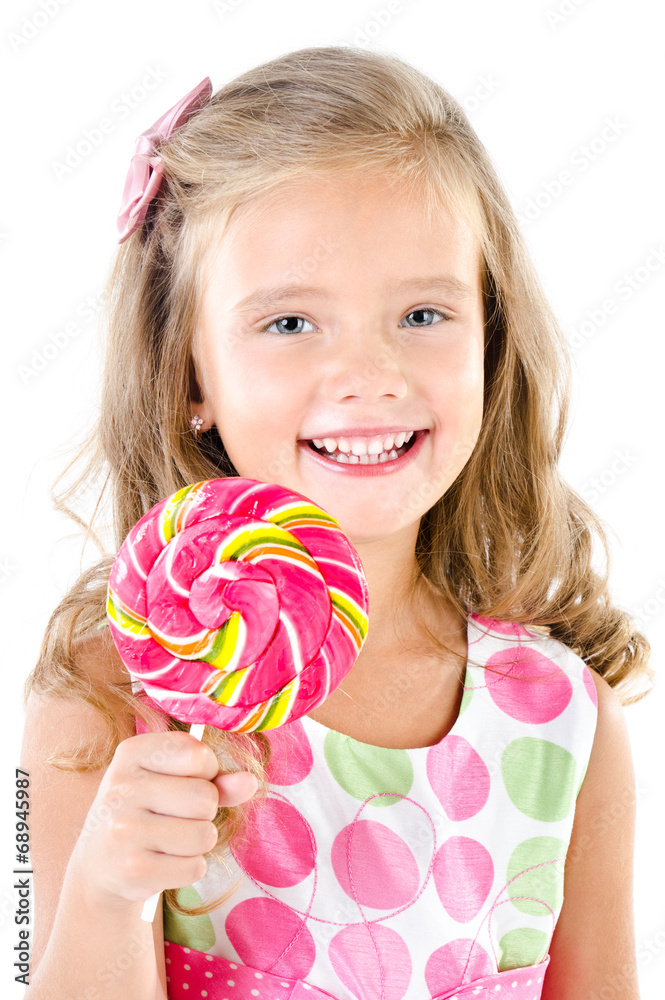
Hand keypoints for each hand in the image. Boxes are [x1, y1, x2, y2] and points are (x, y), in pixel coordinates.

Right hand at [67, 731, 258, 908]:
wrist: (100, 866)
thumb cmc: (146, 812)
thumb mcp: (172, 782)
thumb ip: (215, 779)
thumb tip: (251, 782)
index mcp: (131, 753)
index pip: (197, 753)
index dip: (207, 771)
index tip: (186, 781)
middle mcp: (121, 787)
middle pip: (205, 797)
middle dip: (204, 811)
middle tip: (176, 817)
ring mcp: (123, 829)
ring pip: (204, 834)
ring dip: (199, 842)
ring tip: (170, 841)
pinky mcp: (132, 870)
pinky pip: (194, 868)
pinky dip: (188, 869)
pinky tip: (162, 864)